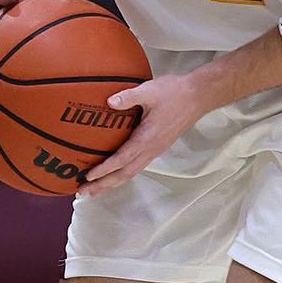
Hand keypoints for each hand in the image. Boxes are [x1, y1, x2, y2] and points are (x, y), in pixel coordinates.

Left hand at [80, 73, 204, 195]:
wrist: (197, 96)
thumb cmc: (175, 93)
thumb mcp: (149, 90)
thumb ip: (128, 96)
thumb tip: (109, 102)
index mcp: (147, 139)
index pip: (121, 160)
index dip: (104, 170)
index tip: (88, 177)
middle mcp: (151, 149)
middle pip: (124, 174)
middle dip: (104, 185)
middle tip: (84, 192)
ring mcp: (155, 150)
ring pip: (131, 172)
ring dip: (113, 182)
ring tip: (96, 189)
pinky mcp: (158, 147)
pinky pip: (137, 166)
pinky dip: (123, 174)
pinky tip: (116, 173)